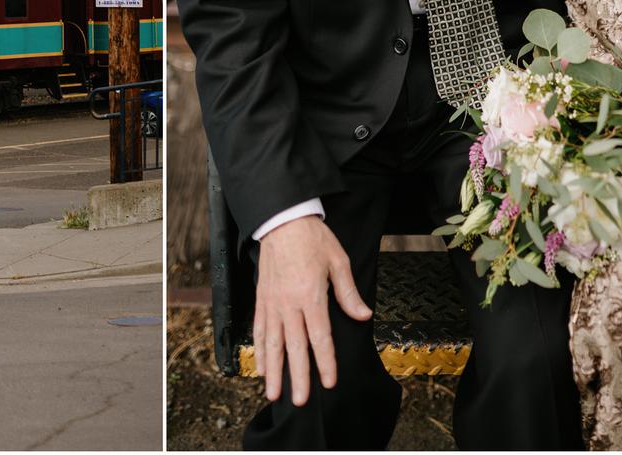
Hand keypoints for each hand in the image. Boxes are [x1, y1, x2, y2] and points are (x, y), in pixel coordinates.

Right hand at [254, 215, 370, 406]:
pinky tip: (262, 367)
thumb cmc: (312, 239)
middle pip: (293, 346)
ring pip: (272, 342)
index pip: (319, 337)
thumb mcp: (338, 261)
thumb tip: (363, 315)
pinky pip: (259, 328)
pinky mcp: (262, 298)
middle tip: (298, 401)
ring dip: (274, 370)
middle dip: (297, 376)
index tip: (328, 383)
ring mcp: (272, 302)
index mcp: (310, 295)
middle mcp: (288, 303)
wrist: (282, 219)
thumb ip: (348, 292)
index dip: (325, 362)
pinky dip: (259, 350)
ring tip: (273, 393)